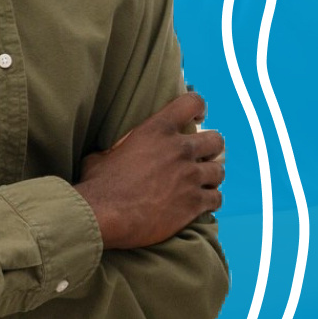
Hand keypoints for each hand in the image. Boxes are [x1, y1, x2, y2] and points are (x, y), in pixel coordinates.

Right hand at [73, 93, 223, 250]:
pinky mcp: (194, 203)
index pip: (192, 102)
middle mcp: (179, 149)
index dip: (198, 108)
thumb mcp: (103, 154)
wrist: (103, 216)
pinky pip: (216, 199)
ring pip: (219, 171)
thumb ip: (120, 149)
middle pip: (216, 140)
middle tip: (199, 158)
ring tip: (199, 185)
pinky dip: (209, 201)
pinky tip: (199, 205)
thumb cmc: (98, 185)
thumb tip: (114, 153)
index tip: (197, 118)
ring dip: (210, 178)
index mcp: (156, 130)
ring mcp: (190, 177)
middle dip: (210, 149)